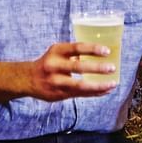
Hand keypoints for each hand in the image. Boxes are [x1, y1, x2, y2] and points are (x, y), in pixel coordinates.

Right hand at [0, 42, 116, 102]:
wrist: (28, 79)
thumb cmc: (48, 63)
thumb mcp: (57, 53)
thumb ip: (74, 53)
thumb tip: (101, 53)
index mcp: (56, 51)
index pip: (76, 47)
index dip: (92, 49)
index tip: (107, 51)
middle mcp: (54, 66)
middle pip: (79, 67)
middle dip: (97, 68)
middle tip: (112, 68)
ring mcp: (56, 82)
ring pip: (81, 85)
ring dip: (99, 85)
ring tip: (113, 84)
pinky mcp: (59, 94)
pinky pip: (80, 94)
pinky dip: (94, 93)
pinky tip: (105, 90)